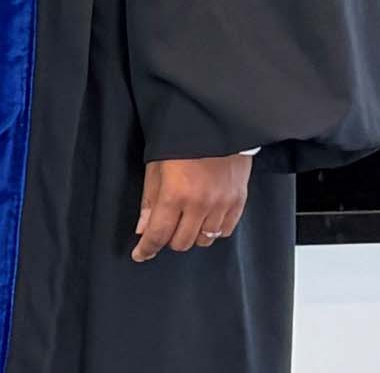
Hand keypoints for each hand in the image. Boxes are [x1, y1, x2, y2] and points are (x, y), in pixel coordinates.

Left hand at [133, 153, 251, 261]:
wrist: (216, 124)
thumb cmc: (181, 142)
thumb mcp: (155, 167)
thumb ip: (149, 201)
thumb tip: (142, 229)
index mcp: (176, 194)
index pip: (158, 234)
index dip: (147, 249)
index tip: (140, 255)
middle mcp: (201, 204)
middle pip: (181, 242)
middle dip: (168, 240)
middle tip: (163, 230)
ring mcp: (223, 204)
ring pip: (204, 240)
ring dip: (191, 235)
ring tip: (184, 222)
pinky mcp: (239, 201)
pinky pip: (225, 231)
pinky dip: (213, 230)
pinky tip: (204, 220)